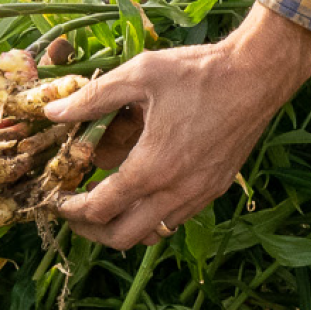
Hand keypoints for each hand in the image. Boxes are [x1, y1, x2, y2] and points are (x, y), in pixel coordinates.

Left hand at [41, 2, 310, 249]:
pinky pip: (176, 218)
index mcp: (151, 168)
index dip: (70, 209)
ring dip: (123, 226)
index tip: (56, 200)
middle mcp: (175, 192)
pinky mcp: (216, 188)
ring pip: (152, 234)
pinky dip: (152, 215)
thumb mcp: (138, 74)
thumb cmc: (198, 72)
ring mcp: (199, 194)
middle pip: (122, 237)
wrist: (258, 75)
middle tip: (75, 210)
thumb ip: (92, 98)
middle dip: (91, 230)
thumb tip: (52, 111)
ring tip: (106, 202)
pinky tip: (143, 188)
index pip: (99, 209)